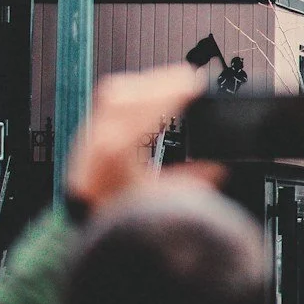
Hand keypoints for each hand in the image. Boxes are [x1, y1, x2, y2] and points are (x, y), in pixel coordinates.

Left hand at [67, 64, 209, 213]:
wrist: (86, 227)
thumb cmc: (118, 219)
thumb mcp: (158, 205)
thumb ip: (188, 185)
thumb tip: (218, 170)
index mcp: (115, 163)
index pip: (139, 117)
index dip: (168, 95)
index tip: (193, 85)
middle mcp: (96, 146)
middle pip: (121, 97)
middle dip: (159, 81)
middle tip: (189, 76)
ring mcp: (89, 139)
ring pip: (111, 95)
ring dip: (145, 82)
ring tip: (173, 80)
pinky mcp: (89, 137)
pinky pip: (107, 103)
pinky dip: (132, 92)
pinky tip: (150, 93)